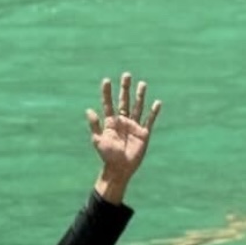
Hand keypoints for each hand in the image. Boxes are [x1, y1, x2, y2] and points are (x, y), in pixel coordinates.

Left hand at [88, 73, 161, 203]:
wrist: (119, 169)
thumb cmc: (107, 156)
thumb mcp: (98, 140)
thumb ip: (94, 125)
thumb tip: (88, 110)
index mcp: (111, 122)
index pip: (108, 104)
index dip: (107, 93)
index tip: (106, 80)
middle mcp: (122, 121)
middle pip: (124, 101)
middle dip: (125, 89)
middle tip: (126, 75)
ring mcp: (133, 126)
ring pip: (137, 107)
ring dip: (140, 96)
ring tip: (142, 83)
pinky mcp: (143, 133)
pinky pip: (149, 120)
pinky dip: (153, 112)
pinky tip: (157, 103)